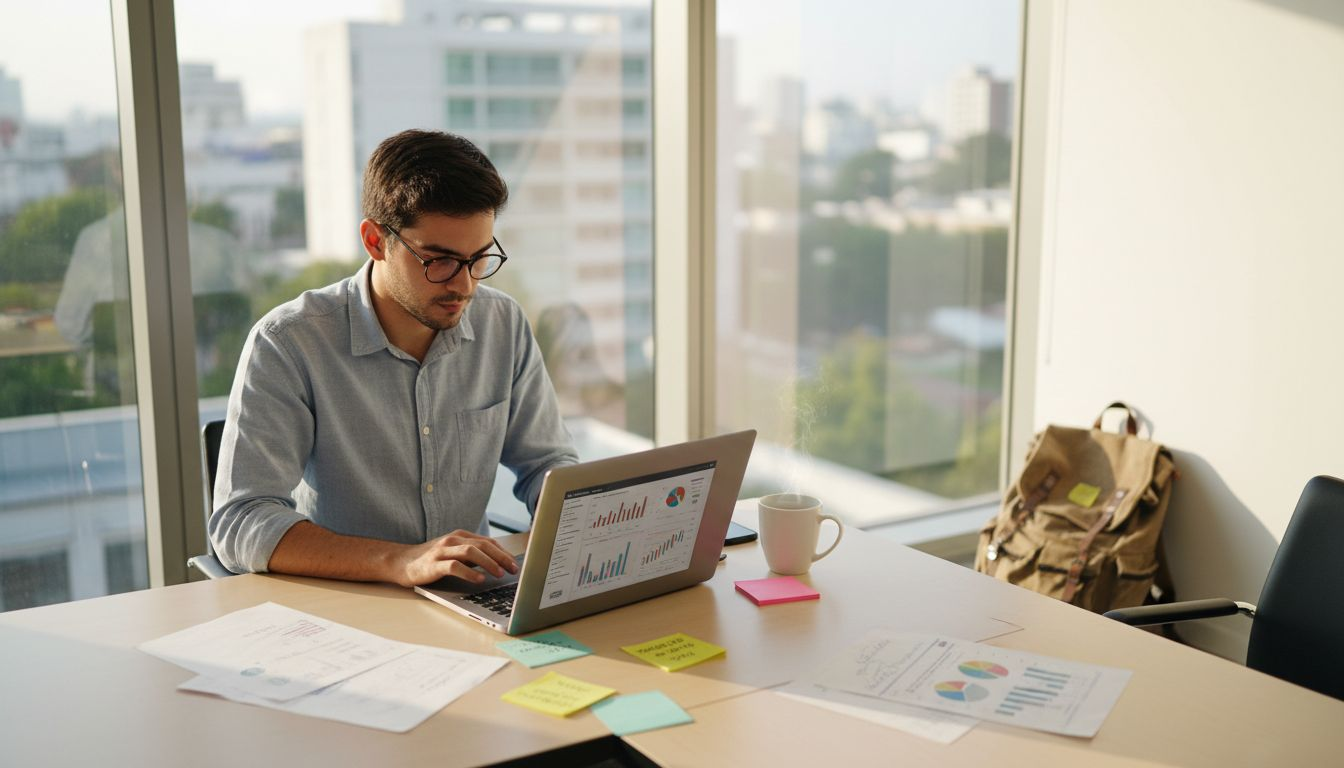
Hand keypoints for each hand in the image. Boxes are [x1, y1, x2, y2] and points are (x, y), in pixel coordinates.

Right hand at [393, 530, 519, 587]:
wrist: (401, 562)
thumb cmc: (431, 560)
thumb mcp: (454, 553)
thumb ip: (472, 556)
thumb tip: (497, 564)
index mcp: (460, 536)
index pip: (488, 542)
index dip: (504, 553)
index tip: (515, 564)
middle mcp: (453, 540)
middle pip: (483, 545)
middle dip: (501, 557)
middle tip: (513, 570)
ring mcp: (442, 551)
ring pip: (471, 552)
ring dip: (488, 562)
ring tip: (499, 573)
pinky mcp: (433, 564)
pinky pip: (454, 566)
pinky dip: (469, 572)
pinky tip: (479, 579)